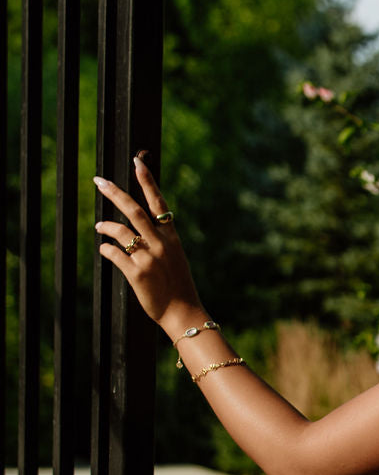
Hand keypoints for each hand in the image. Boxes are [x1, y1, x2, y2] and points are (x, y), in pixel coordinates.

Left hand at [95, 155, 204, 334]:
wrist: (183, 312)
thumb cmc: (177, 285)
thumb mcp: (174, 258)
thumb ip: (159, 241)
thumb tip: (135, 229)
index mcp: (171, 237)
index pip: (158, 203)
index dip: (147, 181)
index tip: (137, 162)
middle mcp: (161, 244)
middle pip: (134, 211)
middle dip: (114, 193)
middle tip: (99, 181)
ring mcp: (149, 258)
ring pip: (121, 231)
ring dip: (106, 227)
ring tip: (99, 227)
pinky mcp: (137, 273)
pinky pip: (114, 254)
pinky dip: (107, 249)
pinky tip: (105, 249)